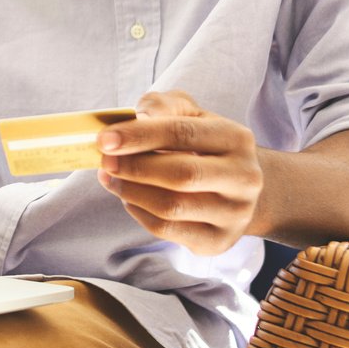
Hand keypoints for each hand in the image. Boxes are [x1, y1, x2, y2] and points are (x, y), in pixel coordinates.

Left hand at [97, 90, 263, 255]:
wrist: (237, 187)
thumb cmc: (203, 145)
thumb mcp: (189, 115)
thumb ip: (163, 106)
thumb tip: (137, 117)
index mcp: (236, 138)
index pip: (183, 133)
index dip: (140, 136)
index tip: (105, 140)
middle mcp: (243, 177)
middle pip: (180, 175)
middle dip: (134, 167)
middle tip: (105, 161)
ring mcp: (234, 214)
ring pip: (171, 207)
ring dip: (130, 191)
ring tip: (110, 178)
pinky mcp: (218, 241)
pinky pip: (167, 230)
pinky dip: (138, 212)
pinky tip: (129, 197)